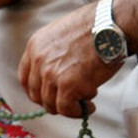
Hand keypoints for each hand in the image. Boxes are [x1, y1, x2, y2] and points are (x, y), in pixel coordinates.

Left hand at [17, 3, 122, 117]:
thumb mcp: (62, 34)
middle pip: (36, 94)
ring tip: (85, 101)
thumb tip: (57, 73)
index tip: (48, 95)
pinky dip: (77, 112)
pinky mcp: (68, 85)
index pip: (25, 78)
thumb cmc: (95, 27)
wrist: (112, 25)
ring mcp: (51, 73)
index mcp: (35, 46)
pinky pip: (66, 108)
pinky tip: (90, 106)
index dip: (36, 91)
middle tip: (70, 101)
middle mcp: (39, 60)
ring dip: (68, 107)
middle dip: (53, 101)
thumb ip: (53, 53)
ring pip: (50, 104)